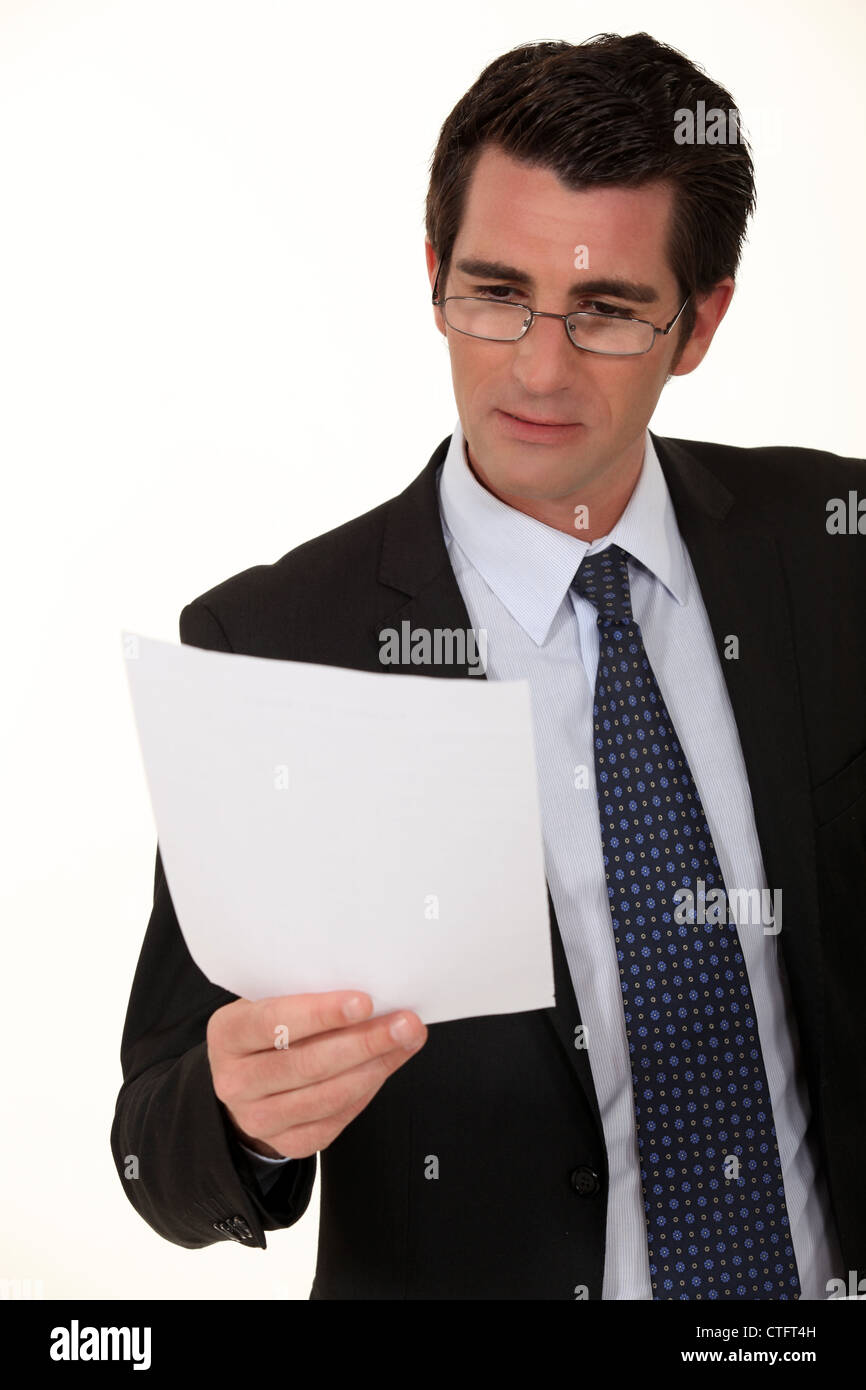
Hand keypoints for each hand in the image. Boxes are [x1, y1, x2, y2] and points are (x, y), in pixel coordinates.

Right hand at [206, 991, 426, 1158]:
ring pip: (326, 1096)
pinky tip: (386, 1066)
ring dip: (375, 1067)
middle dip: (364, 1042)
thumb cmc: (269, 1029)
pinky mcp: (287, 1143)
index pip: (274, 1022)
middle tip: (405, 1023)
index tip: (365, 1002)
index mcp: (227, 1034)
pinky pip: (335, 1119)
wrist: (247, 1079)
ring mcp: (258, 1118)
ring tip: (406, 1042)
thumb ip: (303, 996)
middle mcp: (235, 1081)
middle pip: (307, 1064)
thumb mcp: (270, 1002)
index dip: (321, 1013)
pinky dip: (366, 1091)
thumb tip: (367, 995)